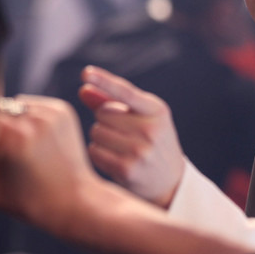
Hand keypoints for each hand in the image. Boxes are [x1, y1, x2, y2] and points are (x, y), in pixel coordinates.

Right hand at [0, 95, 96, 232]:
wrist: (74, 200)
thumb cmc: (27, 201)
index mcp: (13, 137)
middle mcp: (33, 118)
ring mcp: (51, 111)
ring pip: (13, 104)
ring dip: (9, 119)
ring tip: (17, 146)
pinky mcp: (63, 109)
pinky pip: (32, 104)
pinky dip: (27, 117)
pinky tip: (33, 139)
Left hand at [79, 66, 184, 207]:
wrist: (170, 181)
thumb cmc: (151, 142)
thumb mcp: (142, 118)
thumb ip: (112, 102)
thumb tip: (84, 89)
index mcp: (156, 110)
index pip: (126, 92)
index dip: (104, 81)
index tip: (85, 72)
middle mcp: (150, 129)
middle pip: (103, 113)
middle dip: (105, 120)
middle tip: (122, 132)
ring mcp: (139, 150)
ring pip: (96, 132)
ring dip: (100, 137)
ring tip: (120, 146)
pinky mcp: (127, 169)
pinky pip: (94, 151)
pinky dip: (98, 153)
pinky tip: (114, 158)